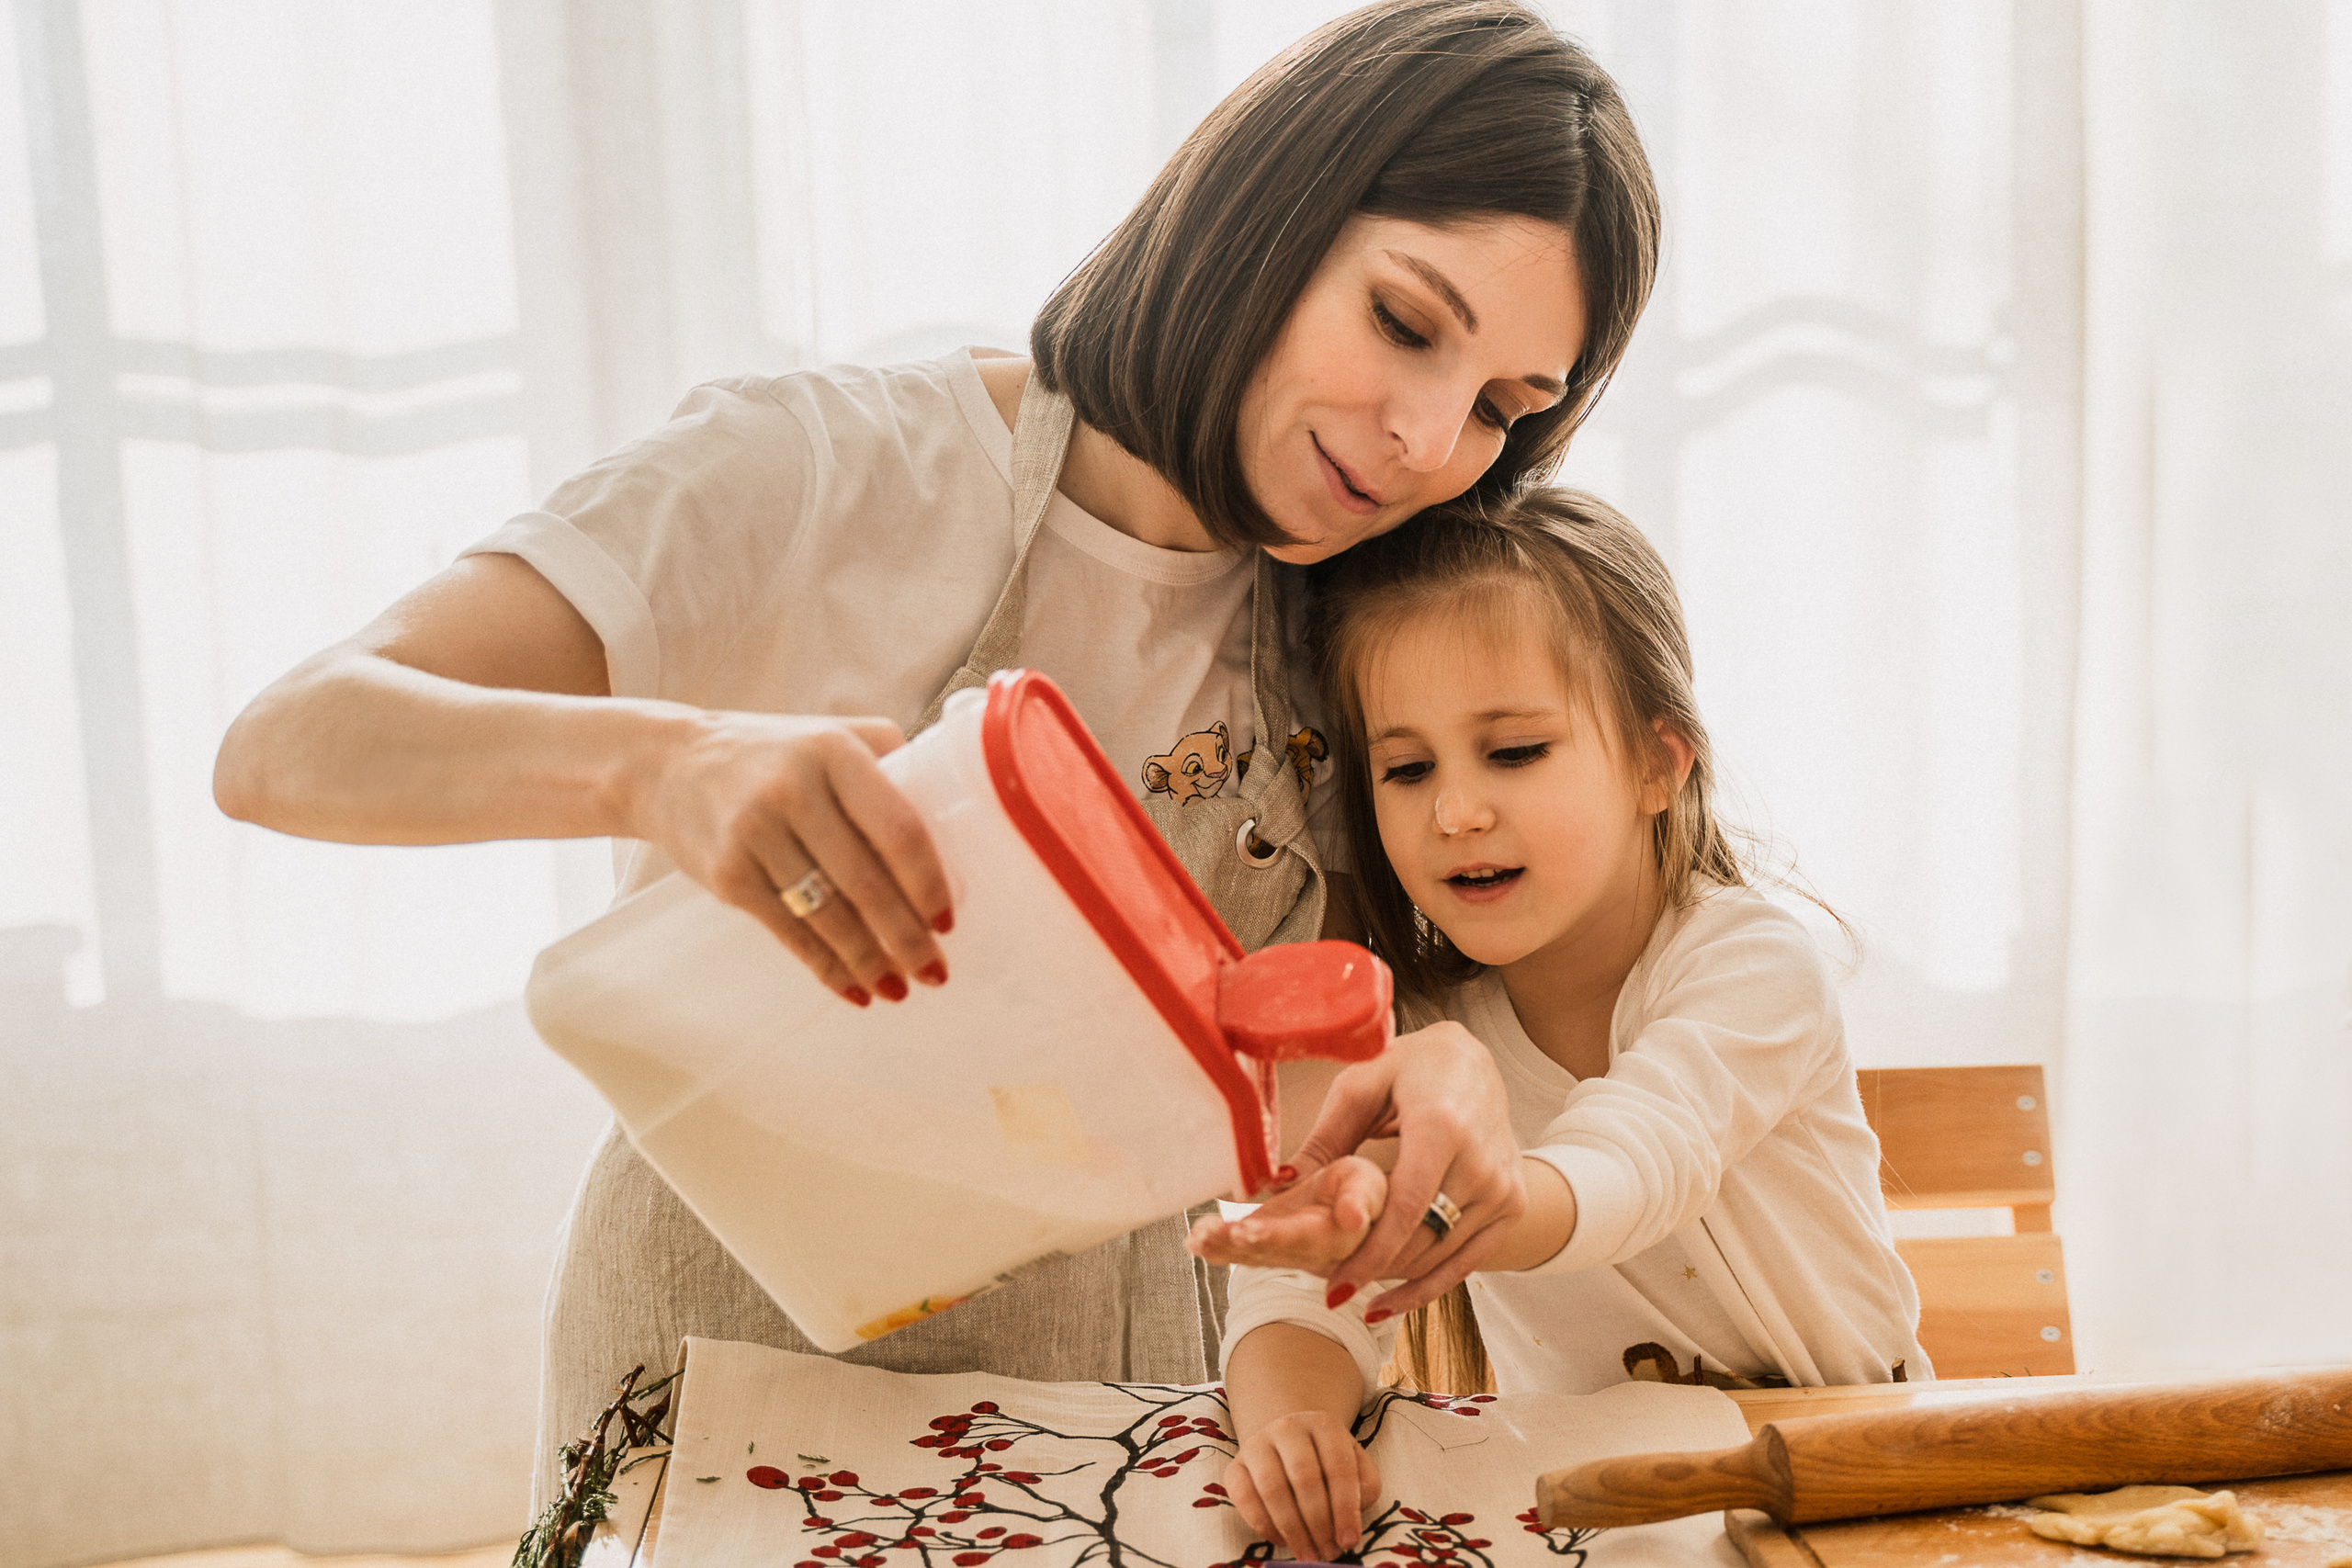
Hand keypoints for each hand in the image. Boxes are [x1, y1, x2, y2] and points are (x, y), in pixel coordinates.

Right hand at [628, 710, 952, 1003]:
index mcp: (833, 753)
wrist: (666, 765)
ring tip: (899, 987)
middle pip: (866, 881)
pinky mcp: (728, 875)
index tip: (947, 919)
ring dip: (870, 960)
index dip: (928, 881)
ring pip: (828, 915)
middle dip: (906, 936)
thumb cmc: (769, 754)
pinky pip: (789, 932)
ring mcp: (756, 834)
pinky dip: (826, 966)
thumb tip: (951, 810)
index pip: (897, 827)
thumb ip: (887, 760)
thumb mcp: (828, 735)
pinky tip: (853, 987)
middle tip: (935, 971)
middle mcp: (794, 791)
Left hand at [1187, 1157, 1387, 1271]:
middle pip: (1269, 1251)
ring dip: (1221, 1247)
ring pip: (1251, 1254)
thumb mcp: (1368, 1183)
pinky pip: (1241, 1248)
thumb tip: (1355, 1219)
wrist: (1355, 1203)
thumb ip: (1361, 1198)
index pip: (1303, 1238)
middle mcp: (1305, 1251)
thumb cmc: (1362, 1188)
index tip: (1248, 1230)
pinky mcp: (1266, 1241)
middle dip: (1235, 1244)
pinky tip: (1193, 1240)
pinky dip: (1217, 1246)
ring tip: (1195, 1238)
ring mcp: (1282, 1250)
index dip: (1275, 1236)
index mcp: (1333, 1236)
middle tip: (1207, 1234)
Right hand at [1225, 1410, 1381, 1561]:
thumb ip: (1363, 1486)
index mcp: (1323, 1424)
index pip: (1338, 1466)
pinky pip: (1244, 1498)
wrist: (1288, 1444)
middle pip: (1304, 1478)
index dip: (1345, 1508)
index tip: (1350, 1541)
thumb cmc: (1327, 1460)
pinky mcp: (1235, 1465)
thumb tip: (1349, 1520)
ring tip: (1308, 1554)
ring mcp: (1257, 1444)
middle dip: (1319, 1523)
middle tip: (1328, 1553)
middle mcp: (1288, 1428)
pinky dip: (1263, 1525)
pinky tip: (1282, 1541)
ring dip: (1293, 1530)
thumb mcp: (1355, 1464)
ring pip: (1273, 1489)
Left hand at [1289, 1022, 1525, 1319]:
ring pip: (1443, 1255)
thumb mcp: (1359, 1086)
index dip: (1371, 1254)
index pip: (1407, 1207)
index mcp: (1443, 1126)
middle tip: (1324, 1286)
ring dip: (1394, 1278)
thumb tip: (1279, 1183)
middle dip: (1373, 1269)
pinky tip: (1388, 1304)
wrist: (1472, 1062)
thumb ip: (1324, 1138)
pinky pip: (1469, 1261)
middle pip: (1424, 1239)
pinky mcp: (1512, 1203)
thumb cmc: (1408, 1068)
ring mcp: (1503, 1186)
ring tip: (1346, 1288)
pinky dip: (1429, 1287)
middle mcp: (1481, 1161)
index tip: (1335, 1287)